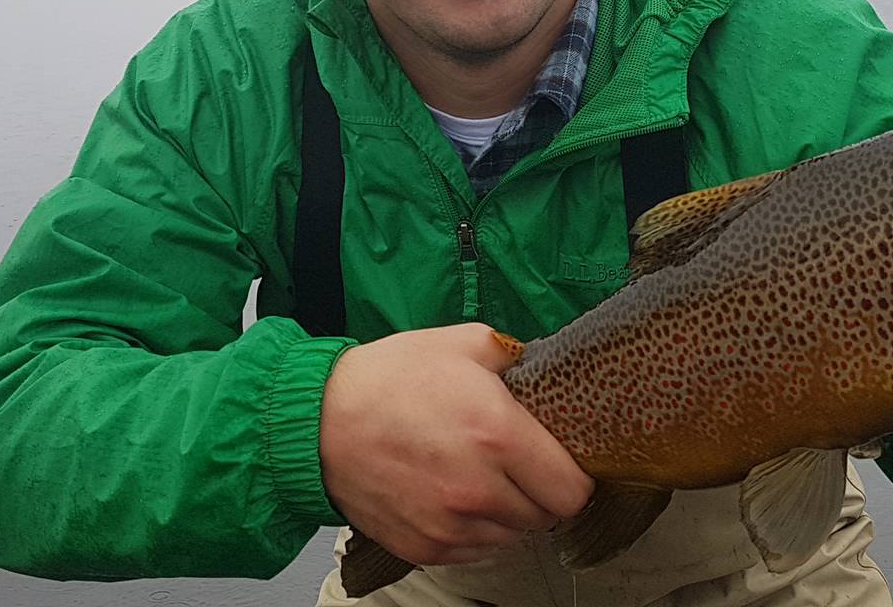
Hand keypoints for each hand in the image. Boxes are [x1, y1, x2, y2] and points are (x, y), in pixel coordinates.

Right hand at [319, 323, 593, 565]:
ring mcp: (450, 524)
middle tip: (518, 465)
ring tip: (480, 476)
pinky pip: (475, 550)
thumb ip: (515, 357)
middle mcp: (478, 488)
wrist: (318, 420)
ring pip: (512, 537)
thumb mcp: (462, 343)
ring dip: (507, 513)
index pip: (572, 490)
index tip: (561, 463)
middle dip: (540, 492)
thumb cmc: (389, 378)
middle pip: (546, 517)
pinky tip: (453, 495)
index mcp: (498, 434)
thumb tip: (546, 367)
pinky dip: (474, 529)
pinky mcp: (425, 546)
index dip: (573, 476)